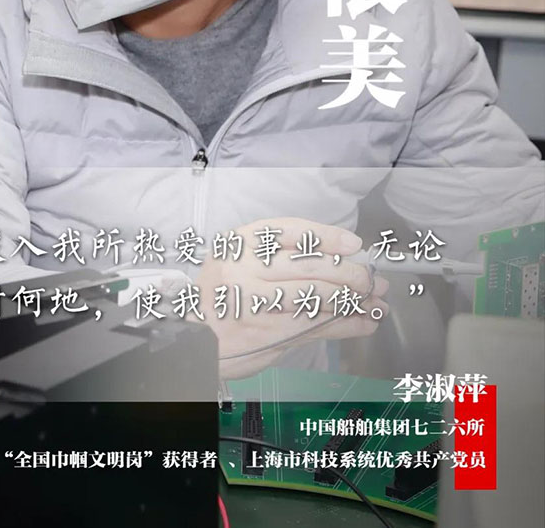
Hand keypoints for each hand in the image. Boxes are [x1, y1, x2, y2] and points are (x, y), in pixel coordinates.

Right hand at [188, 216, 388, 378]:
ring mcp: (253, 302)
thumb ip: (285, 257)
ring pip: (315, 297)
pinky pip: (314, 327)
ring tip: (375, 302)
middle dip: (349, 273)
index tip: (354, 245)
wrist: (191, 334)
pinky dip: (345, 325)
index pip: (292, 231)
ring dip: (353, 301)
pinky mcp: (264, 333)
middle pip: (310, 266)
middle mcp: (244, 268)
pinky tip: (364, 323)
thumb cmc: (223, 295)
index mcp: (240, 242)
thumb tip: (345, 254)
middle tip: (371, 279)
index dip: (328, 237)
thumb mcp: (242, 262)